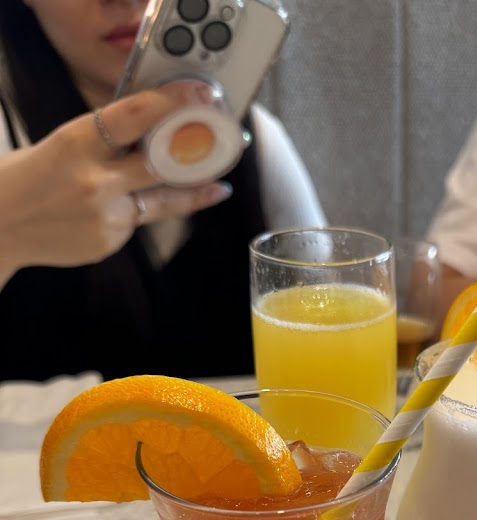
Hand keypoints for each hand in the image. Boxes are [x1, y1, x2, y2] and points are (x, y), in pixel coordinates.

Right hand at [0, 81, 230, 277]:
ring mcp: (106, 215)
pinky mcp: (111, 241)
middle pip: (161, 163)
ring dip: (192, 191)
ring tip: (218, 186)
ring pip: (162, 199)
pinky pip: (138, 221)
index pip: (135, 114)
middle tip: (229, 145)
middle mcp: (96, 179)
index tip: (202, 94)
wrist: (2, 226)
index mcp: (78, 141)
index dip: (174, 102)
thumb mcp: (63, 145)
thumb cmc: (30, 178)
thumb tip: (154, 129)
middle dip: (198, 153)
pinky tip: (127, 209)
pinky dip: (138, 212)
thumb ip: (107, 141)